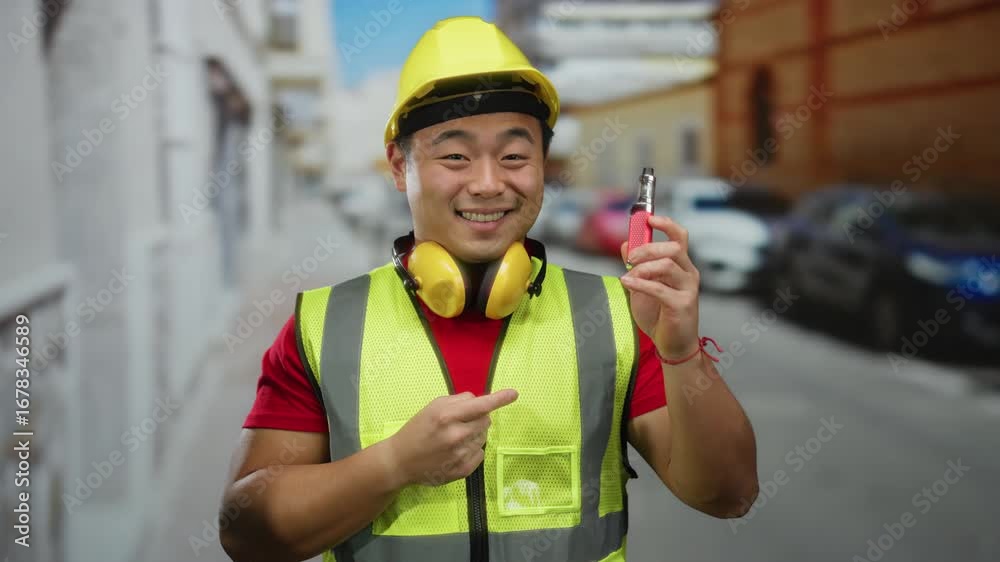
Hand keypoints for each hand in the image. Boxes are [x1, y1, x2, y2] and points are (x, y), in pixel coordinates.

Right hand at [386, 389, 517, 486]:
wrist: (400, 461)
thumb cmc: (417, 430)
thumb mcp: (432, 407)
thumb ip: (458, 401)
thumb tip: (480, 402)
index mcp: (447, 416)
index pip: (481, 405)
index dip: (499, 399)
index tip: (514, 394)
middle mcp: (456, 435)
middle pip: (486, 420)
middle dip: (478, 418)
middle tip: (460, 423)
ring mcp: (460, 454)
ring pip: (483, 437)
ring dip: (474, 434)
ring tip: (454, 438)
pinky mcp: (463, 470)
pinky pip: (480, 453)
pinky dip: (472, 450)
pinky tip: (455, 452)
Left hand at [620, 215, 700, 359]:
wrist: (671, 344)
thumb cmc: (659, 315)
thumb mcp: (642, 285)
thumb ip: (636, 265)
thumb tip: (626, 243)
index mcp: (681, 265)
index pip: (679, 236)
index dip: (666, 224)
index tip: (648, 219)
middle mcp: (689, 273)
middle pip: (672, 248)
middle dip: (648, 247)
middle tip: (630, 257)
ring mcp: (688, 288)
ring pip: (667, 265)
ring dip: (642, 268)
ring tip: (628, 276)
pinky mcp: (682, 304)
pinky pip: (659, 288)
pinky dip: (640, 283)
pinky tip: (627, 283)